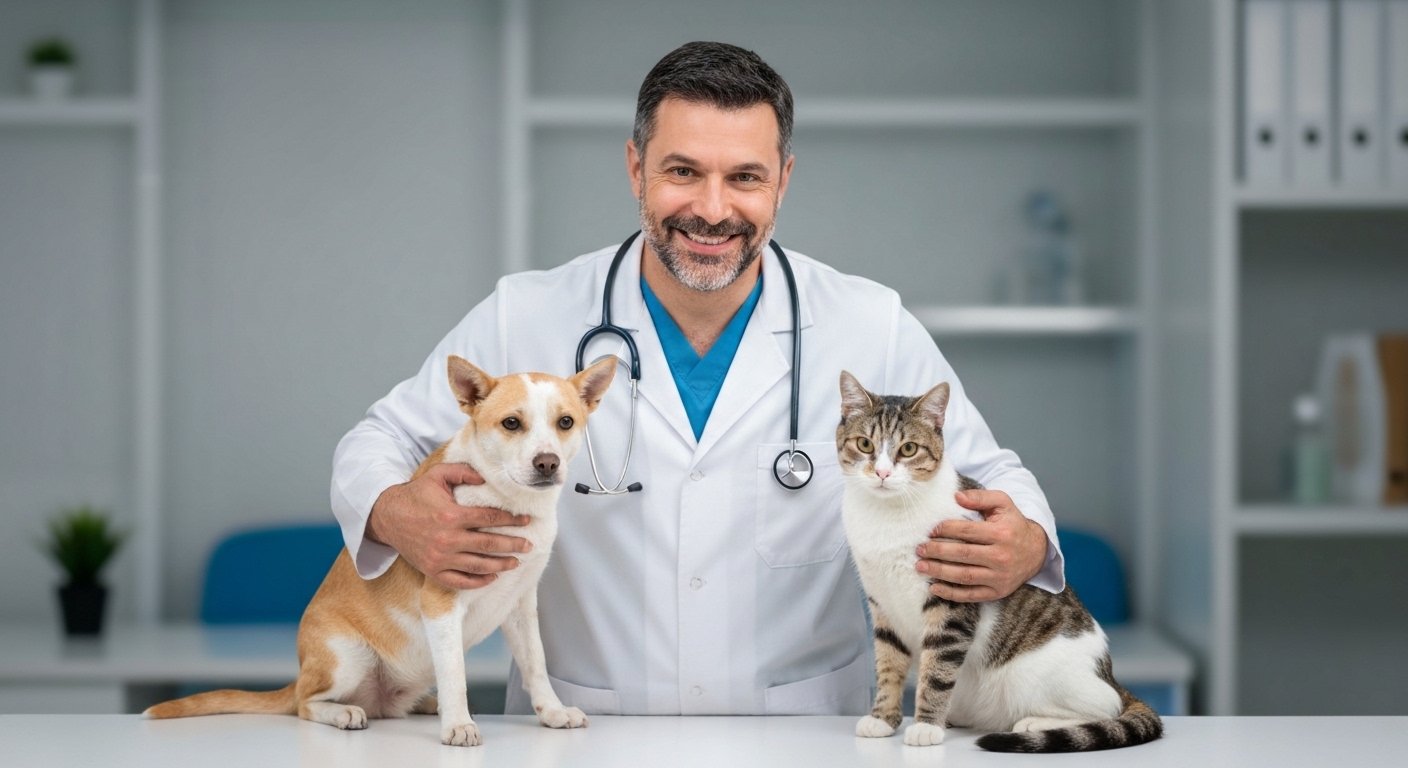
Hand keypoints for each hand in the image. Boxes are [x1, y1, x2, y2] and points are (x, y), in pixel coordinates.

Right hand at [368, 462, 531, 590]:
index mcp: (452, 515)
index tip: (526, 521)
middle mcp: (448, 539)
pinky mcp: (432, 571)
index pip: (490, 519)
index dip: (511, 520)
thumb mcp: (437, 475)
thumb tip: (485, 479)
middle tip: (529, 545)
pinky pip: (460, 581)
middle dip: (513, 545)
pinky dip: (478, 581)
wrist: (386, 517)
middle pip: (490, 545)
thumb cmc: (415, 495)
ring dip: (501, 565)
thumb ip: (463, 473)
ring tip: (516, 562)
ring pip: (479, 566)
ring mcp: (440, 558)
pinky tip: (491, 577)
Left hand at [915, 489, 1047, 602]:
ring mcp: (1000, 577)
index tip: (930, 531)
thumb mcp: (1002, 503)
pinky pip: (971, 595)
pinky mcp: (998, 592)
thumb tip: (956, 496)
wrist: (1036, 551)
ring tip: (921, 566)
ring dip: (939, 572)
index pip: (967, 532)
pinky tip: (934, 588)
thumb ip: (980, 497)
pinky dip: (951, 594)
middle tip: (919, 549)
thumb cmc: (1012, 524)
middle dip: (937, 552)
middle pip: (963, 555)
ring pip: (964, 576)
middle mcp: (1001, 556)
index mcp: (1001, 533)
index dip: (945, 530)